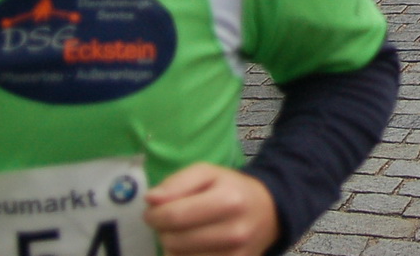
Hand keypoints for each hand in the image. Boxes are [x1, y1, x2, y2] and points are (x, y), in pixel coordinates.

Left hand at [144, 163, 278, 255]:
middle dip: (163, 231)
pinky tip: (192, 246)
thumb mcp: (208, 173)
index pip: (173, 216)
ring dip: (172, 246)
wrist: (269, 211)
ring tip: (183, 232)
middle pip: (173, 241)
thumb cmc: (232, 189)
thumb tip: (150, 200)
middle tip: (170, 221)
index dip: (154, 215)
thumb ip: (177, 182)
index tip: (153, 212)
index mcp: (229, 200)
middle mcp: (234, 232)